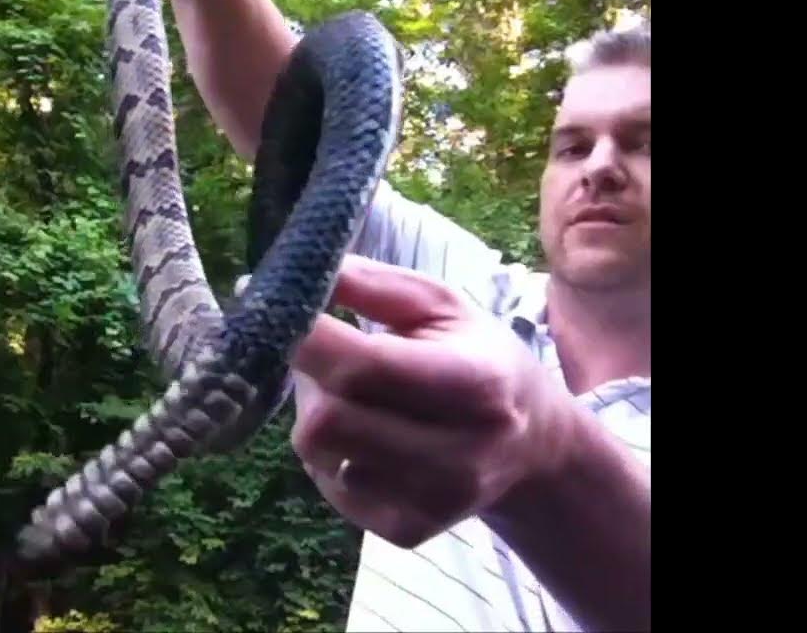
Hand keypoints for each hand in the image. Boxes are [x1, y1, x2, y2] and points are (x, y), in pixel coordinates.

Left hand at [289, 254, 577, 547]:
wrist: (531, 444)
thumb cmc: (475, 357)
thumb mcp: (440, 304)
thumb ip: (371, 284)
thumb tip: (297, 277)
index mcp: (474, 382)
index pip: (362, 367)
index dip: (305, 338)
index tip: (275, 308)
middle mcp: (459, 453)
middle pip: (327, 420)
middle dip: (307, 378)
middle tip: (321, 353)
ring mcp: (432, 501)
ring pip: (318, 453)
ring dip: (316, 413)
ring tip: (349, 392)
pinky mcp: (406, 530)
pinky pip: (328, 486)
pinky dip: (329, 454)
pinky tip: (362, 434)